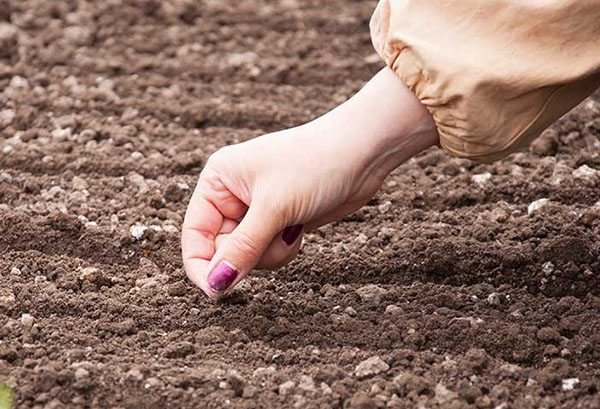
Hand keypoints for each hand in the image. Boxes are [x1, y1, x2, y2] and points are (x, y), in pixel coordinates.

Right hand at [182, 68, 437, 297]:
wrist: (362, 153)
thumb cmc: (315, 165)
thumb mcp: (274, 208)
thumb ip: (242, 249)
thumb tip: (216, 286)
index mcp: (218, 181)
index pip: (194, 234)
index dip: (201, 265)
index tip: (216, 292)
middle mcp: (232, 196)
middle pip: (222, 250)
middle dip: (250, 253)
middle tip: (278, 234)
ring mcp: (257, 210)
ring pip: (247, 256)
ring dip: (270, 252)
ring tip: (292, 228)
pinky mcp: (279, 221)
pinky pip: (269, 252)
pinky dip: (283, 249)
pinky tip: (299, 229)